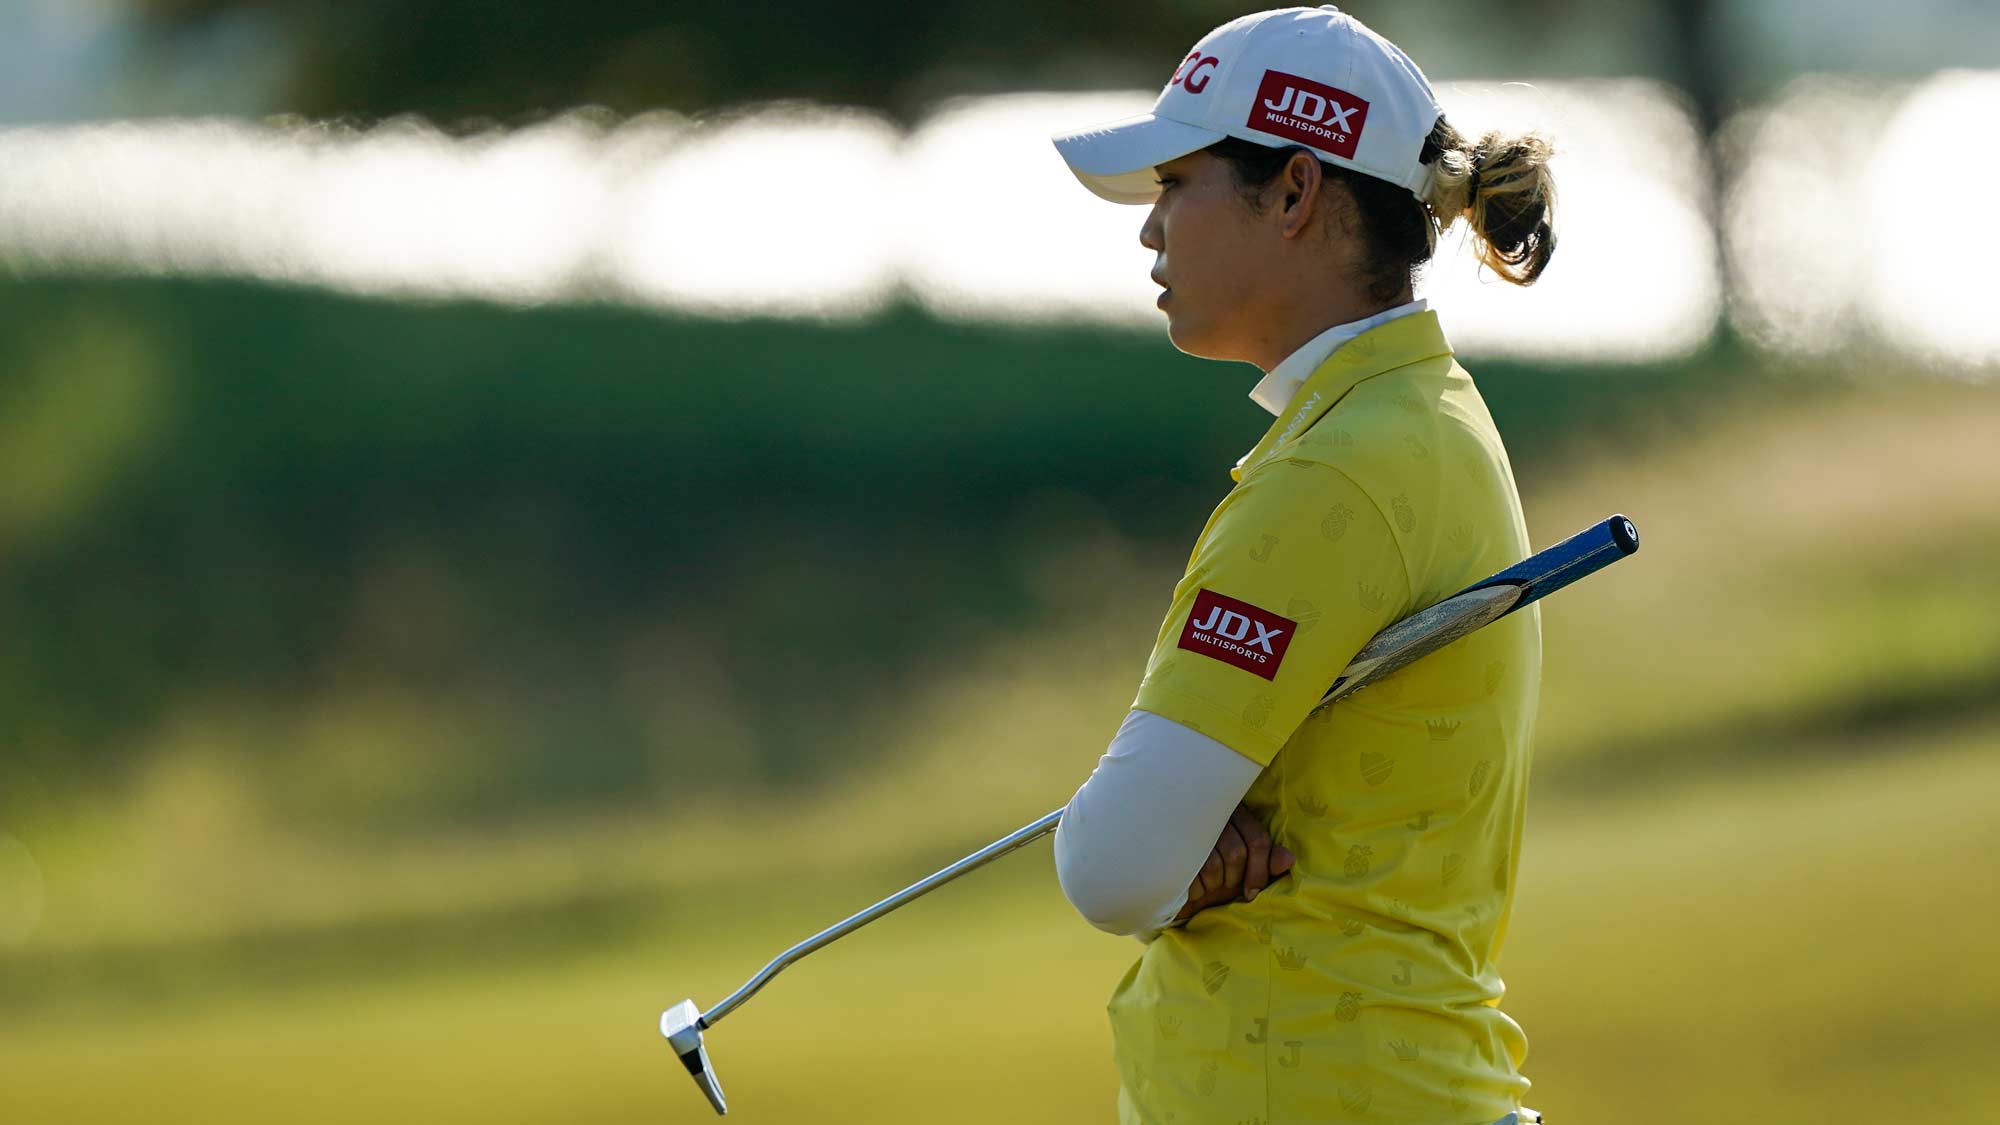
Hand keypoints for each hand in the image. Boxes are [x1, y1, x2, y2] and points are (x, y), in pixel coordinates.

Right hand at [1172, 802, 1294, 924]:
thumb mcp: (1243, 870)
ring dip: (1213, 885)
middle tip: (1223, 886)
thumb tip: (1288, 859)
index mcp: (1234, 811)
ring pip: (1215, 864)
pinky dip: (1195, 889)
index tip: (1252, 892)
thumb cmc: (1211, 872)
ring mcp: (1188, 826)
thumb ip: (1267, 862)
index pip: (1258, 839)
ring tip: (1206, 884)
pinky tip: (1190, 885)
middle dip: (1234, 879)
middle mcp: (1211, 812)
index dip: (1261, 870)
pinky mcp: (1169, 843)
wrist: (1170, 880)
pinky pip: (1192, 873)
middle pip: (1237, 853)